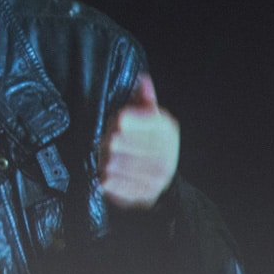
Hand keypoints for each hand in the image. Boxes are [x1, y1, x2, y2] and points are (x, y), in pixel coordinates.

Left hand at [100, 73, 179, 208]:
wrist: (159, 180)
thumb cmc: (148, 142)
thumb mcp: (149, 118)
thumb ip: (144, 100)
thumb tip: (143, 79)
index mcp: (166, 130)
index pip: (139, 120)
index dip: (125, 120)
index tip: (118, 122)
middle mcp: (165, 154)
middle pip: (119, 142)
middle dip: (109, 141)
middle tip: (109, 142)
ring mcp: (156, 177)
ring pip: (114, 162)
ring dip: (106, 160)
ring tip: (108, 158)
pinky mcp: (143, 194)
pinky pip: (115, 183)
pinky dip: (108, 179)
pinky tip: (108, 174)